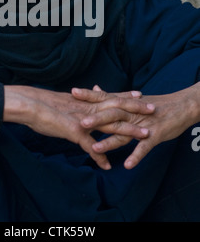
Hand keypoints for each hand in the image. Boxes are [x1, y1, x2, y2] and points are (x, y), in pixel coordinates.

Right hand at [4, 84, 154, 169]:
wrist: (29, 105)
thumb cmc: (41, 105)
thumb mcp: (61, 103)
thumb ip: (73, 105)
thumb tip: (77, 103)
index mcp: (84, 101)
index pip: (109, 96)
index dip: (124, 96)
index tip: (139, 94)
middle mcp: (87, 108)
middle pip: (116, 108)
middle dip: (135, 109)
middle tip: (153, 109)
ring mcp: (82, 120)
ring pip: (110, 125)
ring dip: (128, 132)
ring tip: (145, 136)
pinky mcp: (74, 132)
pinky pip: (90, 146)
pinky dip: (100, 156)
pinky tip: (108, 165)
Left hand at [78, 82, 199, 168]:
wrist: (181, 107)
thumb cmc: (154, 104)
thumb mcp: (133, 99)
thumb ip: (113, 96)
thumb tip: (96, 88)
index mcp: (126, 103)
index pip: (105, 97)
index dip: (89, 95)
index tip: (73, 92)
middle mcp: (132, 112)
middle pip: (112, 114)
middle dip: (96, 119)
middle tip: (80, 122)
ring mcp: (143, 124)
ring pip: (124, 132)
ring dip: (110, 141)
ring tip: (95, 149)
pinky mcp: (155, 135)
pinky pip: (144, 147)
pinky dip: (136, 155)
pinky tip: (128, 165)